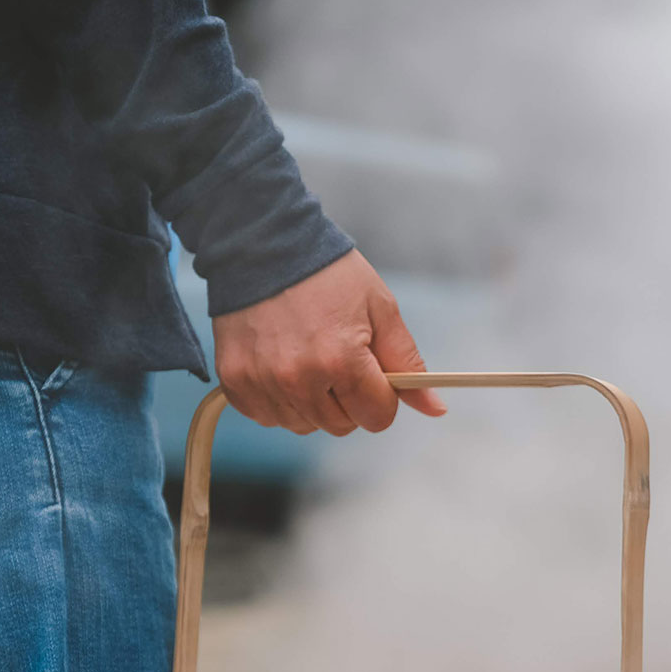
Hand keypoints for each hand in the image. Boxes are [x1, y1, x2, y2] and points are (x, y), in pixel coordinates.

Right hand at [210, 249, 446, 434]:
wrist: (263, 244)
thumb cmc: (330, 276)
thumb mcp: (381, 310)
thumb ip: (407, 363)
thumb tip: (436, 409)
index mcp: (341, 360)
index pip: (377, 418)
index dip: (382, 397)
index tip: (373, 373)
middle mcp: (299, 378)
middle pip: (341, 426)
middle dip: (349, 401)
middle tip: (338, 358)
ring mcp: (262, 382)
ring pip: (304, 426)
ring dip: (313, 403)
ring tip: (308, 357)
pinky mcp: (235, 382)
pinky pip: (268, 417)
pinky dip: (279, 400)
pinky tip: (281, 364)